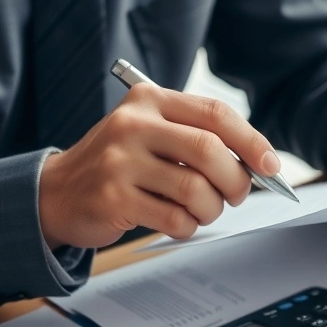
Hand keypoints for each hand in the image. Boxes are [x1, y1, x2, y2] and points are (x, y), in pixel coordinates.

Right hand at [39, 83, 281, 247]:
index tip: (271, 166)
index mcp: (149, 101)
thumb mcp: (150, 135)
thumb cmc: (117, 165)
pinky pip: (174, 217)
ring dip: (211, 208)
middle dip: (235, 180)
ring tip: (202, 211)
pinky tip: (177, 222)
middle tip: (235, 195)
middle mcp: (133, 124)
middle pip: (209, 150)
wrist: (56, 193)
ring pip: (195, 188)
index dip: (252, 142)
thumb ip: (195, 139)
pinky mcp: (113, 198)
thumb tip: (256, 165)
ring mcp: (120, 161)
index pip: (215, 114)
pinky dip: (187, 226)